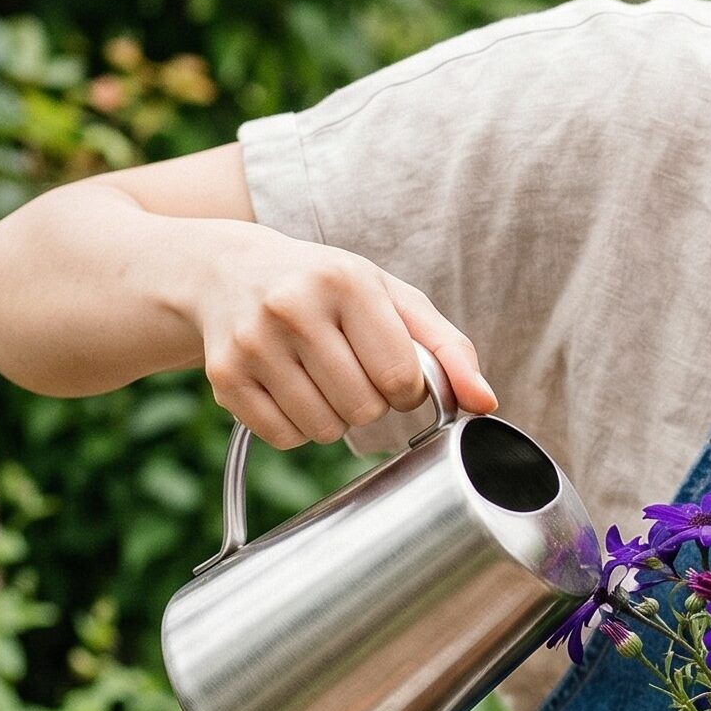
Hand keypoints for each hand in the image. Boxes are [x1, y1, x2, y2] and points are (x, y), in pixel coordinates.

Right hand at [191, 224, 495, 447]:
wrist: (228, 272)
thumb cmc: (328, 289)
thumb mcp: (392, 300)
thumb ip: (448, 349)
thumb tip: (486, 403)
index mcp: (345, 282)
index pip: (401, 377)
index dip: (408, 389)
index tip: (394, 371)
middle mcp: (292, 307)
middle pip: (364, 409)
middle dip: (372, 403)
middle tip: (354, 371)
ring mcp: (252, 343)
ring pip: (324, 430)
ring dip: (336, 418)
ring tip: (322, 378)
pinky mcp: (224, 377)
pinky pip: (285, 438)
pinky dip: (298, 427)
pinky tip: (291, 388)